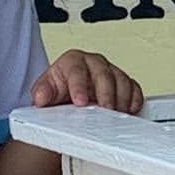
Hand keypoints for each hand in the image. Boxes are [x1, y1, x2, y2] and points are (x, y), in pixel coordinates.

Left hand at [28, 48, 144, 113]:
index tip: (80, 101)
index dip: (79, 86)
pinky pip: (133, 87)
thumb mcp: (45, 91)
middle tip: (105, 109)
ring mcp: (110, 72)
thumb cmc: (59, 90)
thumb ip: (41, 93)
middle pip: (104, 73)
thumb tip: (40, 97)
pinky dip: (134, 99)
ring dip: (122, 98)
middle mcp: (93, 63)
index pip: (77, 70)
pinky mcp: (123, 83)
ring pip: (121, 80)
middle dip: (106, 93)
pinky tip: (130, 110)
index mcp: (73, 61)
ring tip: (118, 113)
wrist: (68, 95)